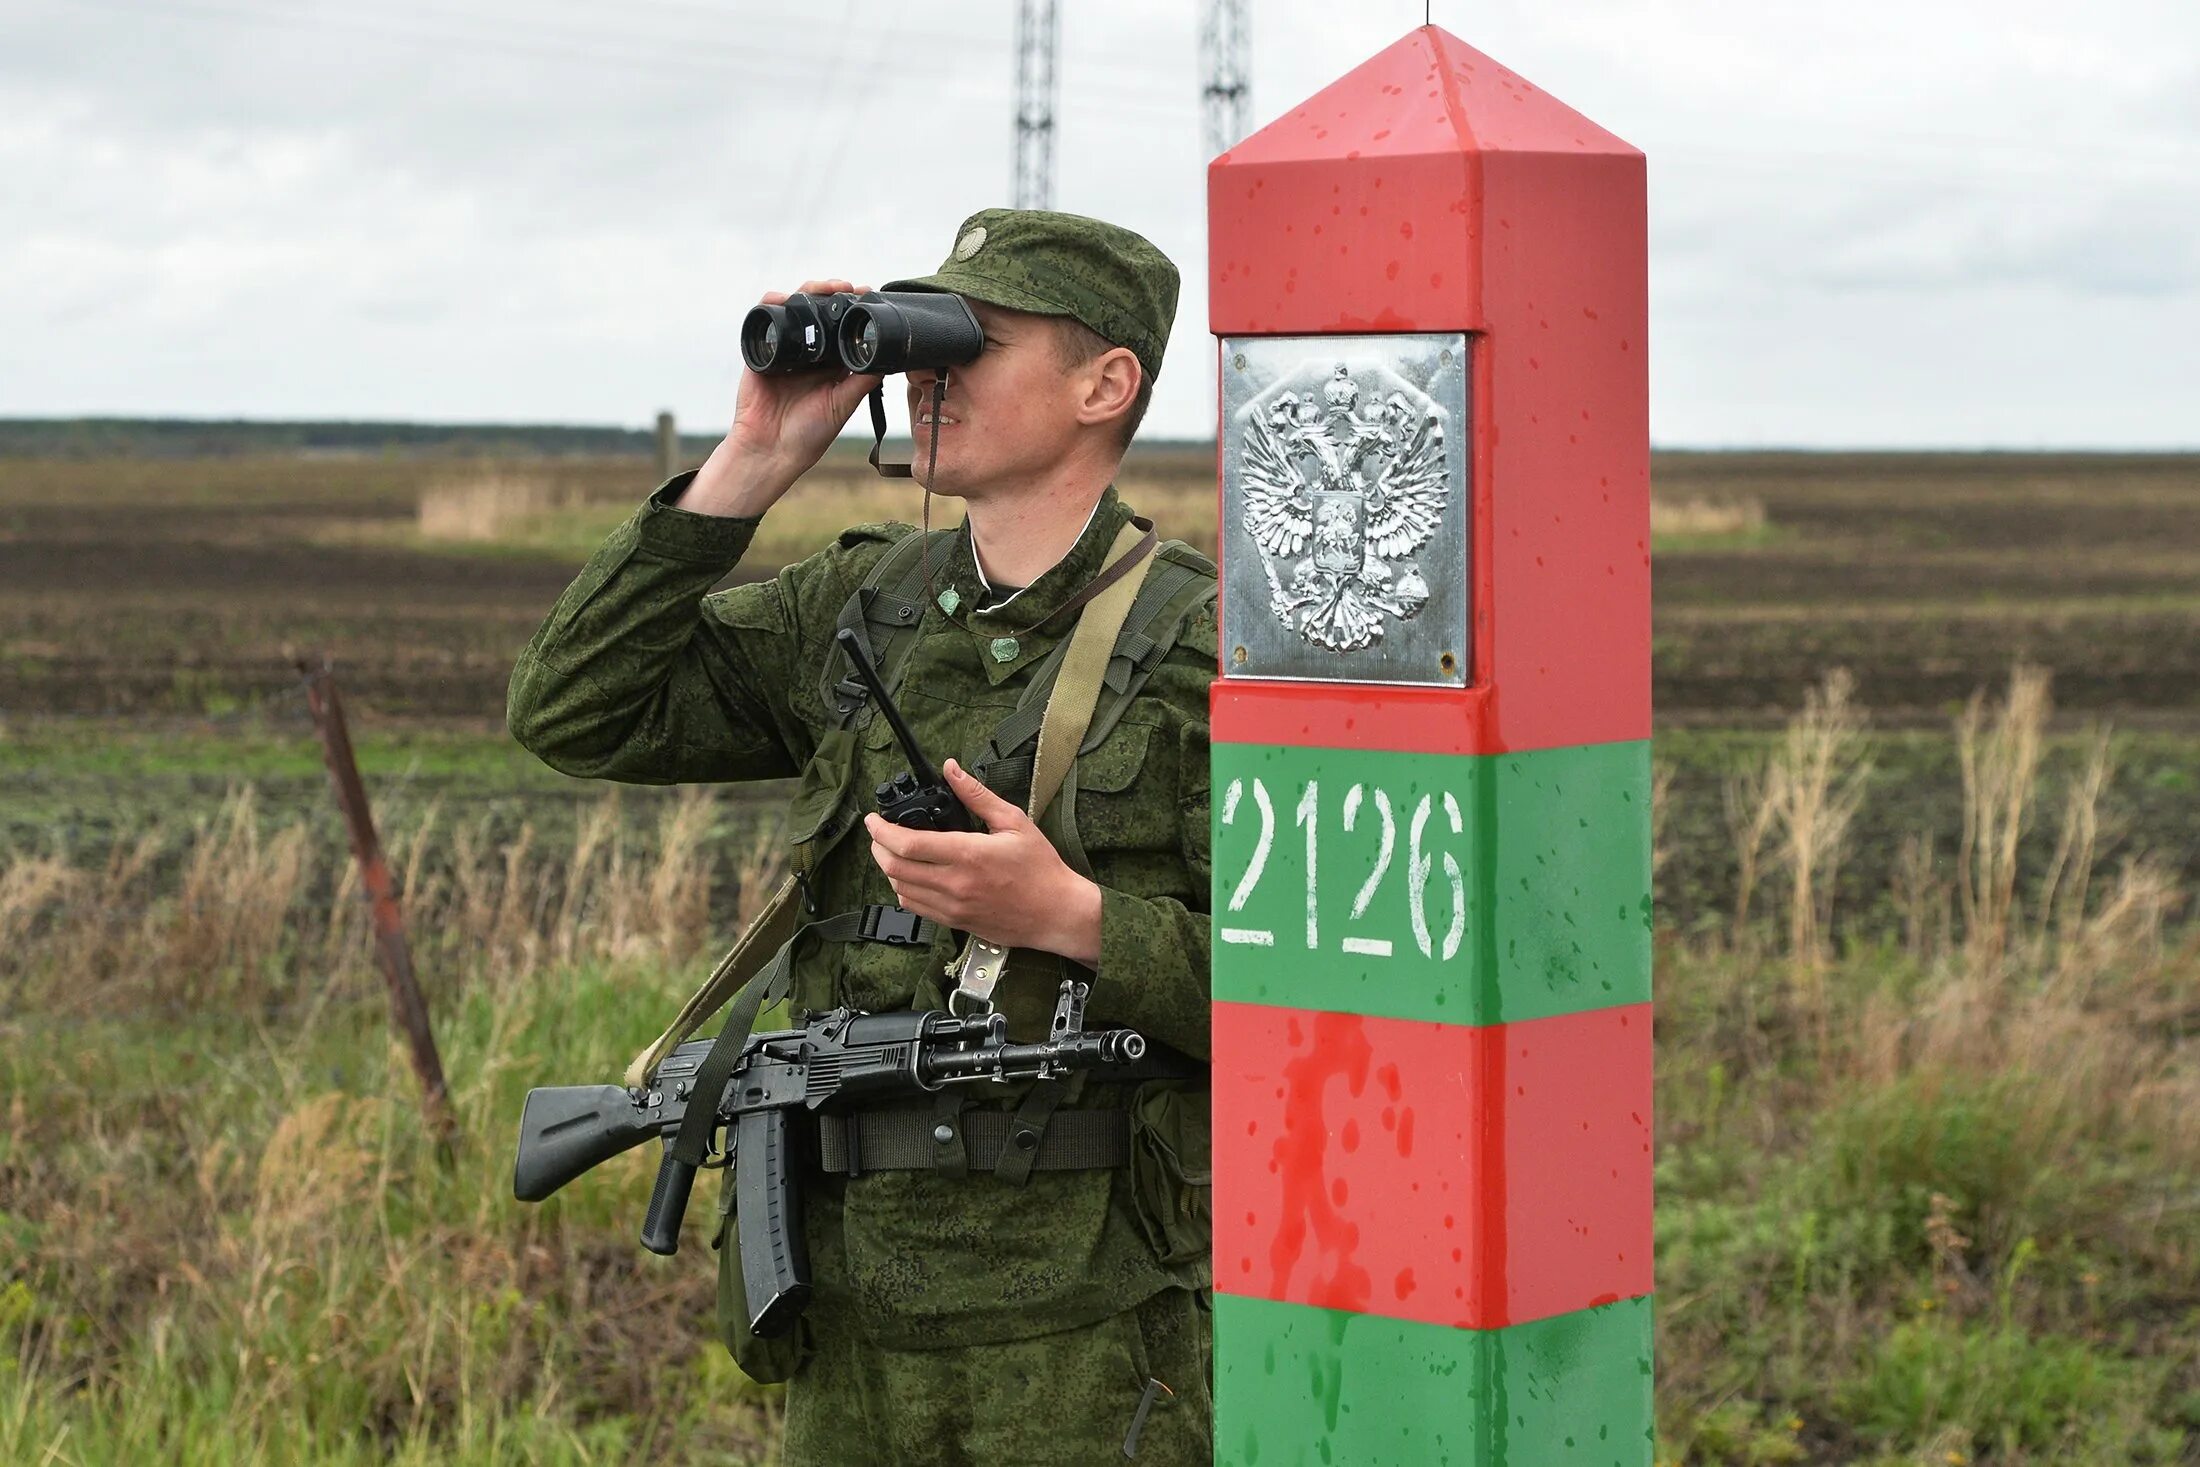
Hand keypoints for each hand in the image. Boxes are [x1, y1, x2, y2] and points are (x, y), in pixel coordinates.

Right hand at [684, 278, 884, 516]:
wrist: (770, 450)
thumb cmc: (808, 435)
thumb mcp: (842, 405)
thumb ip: (861, 382)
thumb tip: (887, 359)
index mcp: (832, 365)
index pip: (844, 327)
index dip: (854, 308)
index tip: (868, 294)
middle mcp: (810, 353)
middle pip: (821, 311)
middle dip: (833, 293)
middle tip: (848, 287)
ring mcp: (786, 349)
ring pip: (796, 310)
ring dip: (808, 292)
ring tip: (823, 288)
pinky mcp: (763, 351)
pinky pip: (765, 320)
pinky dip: (771, 303)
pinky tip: (782, 297)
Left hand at [863, 760, 1103, 964]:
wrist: (1057, 913)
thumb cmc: (1040, 868)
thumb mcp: (1013, 822)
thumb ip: (977, 795)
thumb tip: (951, 769)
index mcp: (967, 854)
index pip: (907, 844)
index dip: (881, 830)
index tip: (874, 819)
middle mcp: (955, 883)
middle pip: (895, 868)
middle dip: (878, 848)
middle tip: (879, 834)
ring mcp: (953, 906)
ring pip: (901, 889)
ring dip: (889, 870)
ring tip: (894, 853)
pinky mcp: (955, 922)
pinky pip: (916, 908)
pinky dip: (904, 890)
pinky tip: (911, 877)